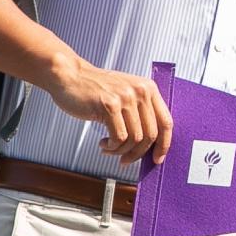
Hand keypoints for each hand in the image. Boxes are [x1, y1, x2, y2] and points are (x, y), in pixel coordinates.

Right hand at [42, 57, 171, 164]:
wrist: (69, 76)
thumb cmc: (95, 89)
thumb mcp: (125, 94)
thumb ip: (140, 112)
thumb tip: (151, 144)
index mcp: (149, 89)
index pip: (166, 122)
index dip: (164, 144)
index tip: (157, 158)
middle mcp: (141, 91)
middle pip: (151, 134)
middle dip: (138, 153)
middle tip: (125, 159)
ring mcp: (125, 97)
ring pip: (135, 138)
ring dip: (121, 151)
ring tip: (109, 149)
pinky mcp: (109, 105)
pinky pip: (119, 137)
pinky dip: (111, 147)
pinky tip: (103, 143)